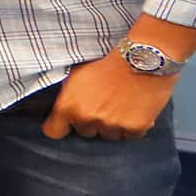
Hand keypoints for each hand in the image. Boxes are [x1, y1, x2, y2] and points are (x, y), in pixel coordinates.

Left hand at [42, 53, 177, 140]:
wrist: (140, 59)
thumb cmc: (107, 62)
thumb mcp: (76, 75)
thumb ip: (68, 95)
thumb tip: (63, 107)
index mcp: (68, 106)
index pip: (54, 131)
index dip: (61, 127)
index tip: (66, 124)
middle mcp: (87, 119)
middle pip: (85, 132)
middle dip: (91, 122)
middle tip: (102, 104)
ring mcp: (111, 126)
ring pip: (108, 135)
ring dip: (112, 125)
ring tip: (120, 105)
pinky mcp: (134, 128)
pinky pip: (129, 135)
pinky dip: (132, 126)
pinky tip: (135, 109)